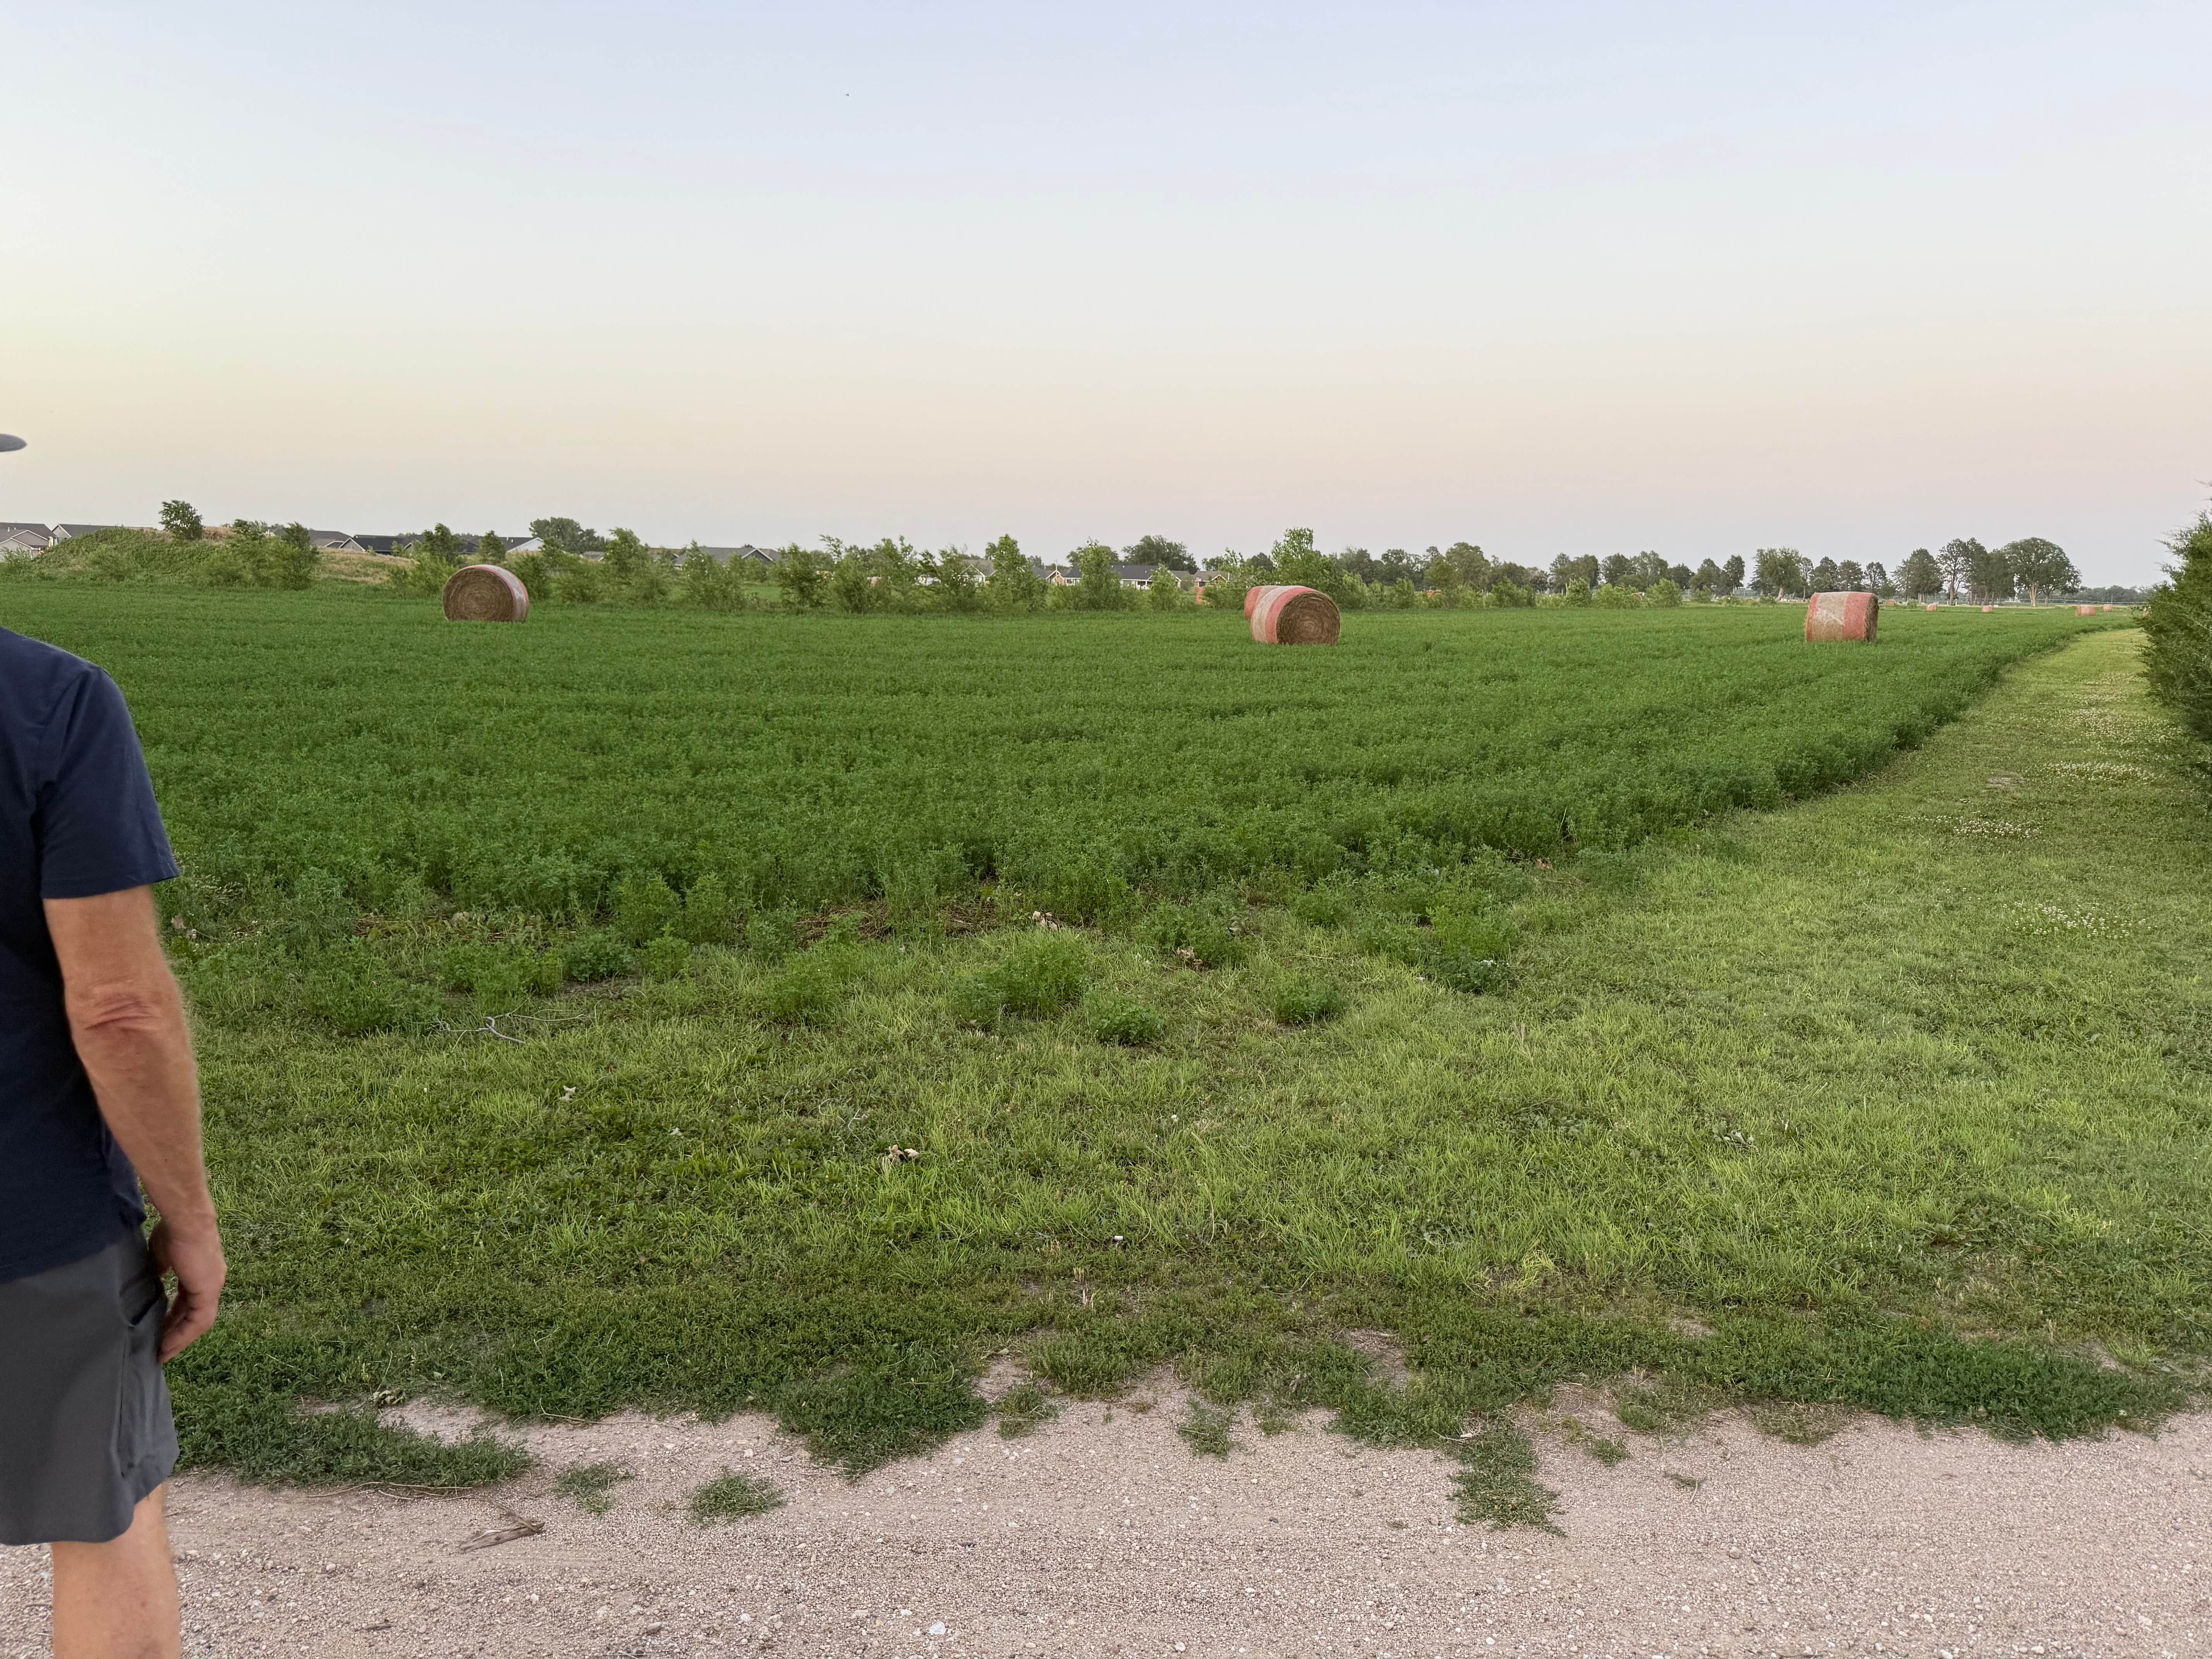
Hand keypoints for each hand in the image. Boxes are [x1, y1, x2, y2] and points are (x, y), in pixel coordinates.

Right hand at [147, 1216, 225, 1361]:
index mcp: (201, 1274)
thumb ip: (162, 1270)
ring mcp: (212, 1287)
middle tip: (160, 1351)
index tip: (159, 1331)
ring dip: (179, 1339)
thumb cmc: (173, 1232)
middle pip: (195, 1317)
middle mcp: (211, 1282)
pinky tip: (167, 1345)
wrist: (185, 1220)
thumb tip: (154, 1279)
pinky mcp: (209, 1291)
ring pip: (198, 1323)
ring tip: (162, 1354)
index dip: (175, 1319)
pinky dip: (183, 1335)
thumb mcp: (163, 1256)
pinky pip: (197, 1321)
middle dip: (177, 1334)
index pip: (189, 1303)